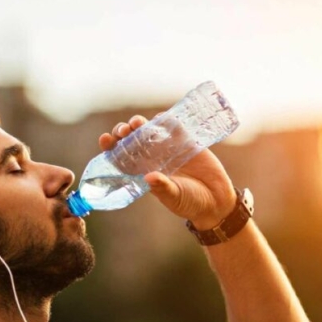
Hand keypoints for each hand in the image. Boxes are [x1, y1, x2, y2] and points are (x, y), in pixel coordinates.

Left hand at [100, 116, 236, 229]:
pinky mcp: (186, 142)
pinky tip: (160, 118)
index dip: (111, 147)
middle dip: (124, 132)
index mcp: (142, 172)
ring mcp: (168, 148)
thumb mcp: (174, 197)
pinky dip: (165, 121)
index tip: (104, 139)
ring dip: (141, 124)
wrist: (216, 200)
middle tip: (124, 130)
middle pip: (131, 140)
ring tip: (137, 123)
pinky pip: (173, 127)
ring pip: (149, 131)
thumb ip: (163, 188)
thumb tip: (150, 177)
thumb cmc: (190, 202)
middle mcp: (152, 158)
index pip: (121, 157)